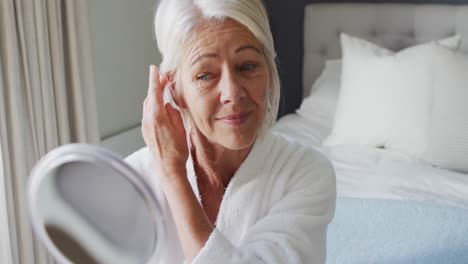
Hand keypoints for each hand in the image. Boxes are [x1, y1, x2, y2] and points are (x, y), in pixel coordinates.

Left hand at [142, 65, 187, 183]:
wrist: (168, 168)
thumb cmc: (177, 152)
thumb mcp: (180, 128)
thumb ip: (173, 113)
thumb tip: (169, 106)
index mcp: (157, 116)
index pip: (154, 92)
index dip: (155, 79)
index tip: (154, 69)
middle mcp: (148, 120)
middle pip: (150, 97)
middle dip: (156, 86)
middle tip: (164, 78)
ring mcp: (146, 127)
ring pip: (148, 106)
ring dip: (155, 97)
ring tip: (163, 92)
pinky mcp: (147, 132)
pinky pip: (149, 114)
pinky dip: (154, 107)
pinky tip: (162, 109)